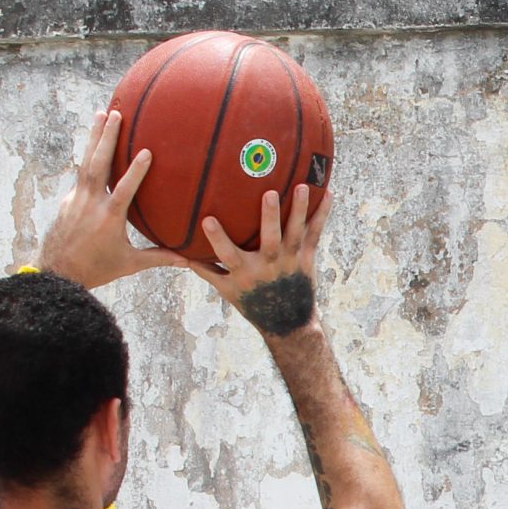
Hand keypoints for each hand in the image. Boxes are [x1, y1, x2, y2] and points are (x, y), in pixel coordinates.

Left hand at [36, 110, 165, 288]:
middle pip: (99, 164)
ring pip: (86, 163)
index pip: (124, 189)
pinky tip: (95, 144)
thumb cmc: (96, 269)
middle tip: (115, 114)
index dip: (136, 171)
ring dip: (95, 137)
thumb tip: (188, 260)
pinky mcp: (70, 200)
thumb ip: (158, 257)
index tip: (146, 151)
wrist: (58, 273)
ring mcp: (77, 199)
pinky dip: (89, 156)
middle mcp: (90, 203)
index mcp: (108, 218)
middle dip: (107, 138)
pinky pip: (81, 173)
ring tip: (101, 114)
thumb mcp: (129, 264)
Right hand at [185, 184, 328, 337]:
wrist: (287, 323)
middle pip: (270, 239)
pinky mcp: (306, 258)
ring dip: (300, 208)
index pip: (227, 254)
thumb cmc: (252, 302)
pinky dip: (322, 213)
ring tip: (303, 185)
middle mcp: (268, 265)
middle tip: (269, 193)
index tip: (207, 220)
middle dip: (270, 217)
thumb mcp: (226, 290)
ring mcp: (290, 261)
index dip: (217, 238)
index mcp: (245, 273)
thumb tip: (180, 252)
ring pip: (295, 232)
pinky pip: (315, 233)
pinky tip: (328, 192)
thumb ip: (206, 269)